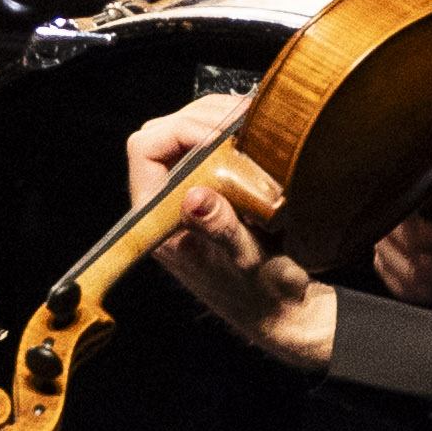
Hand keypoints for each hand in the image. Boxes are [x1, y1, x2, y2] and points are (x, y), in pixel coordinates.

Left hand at [117, 86, 326, 360]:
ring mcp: (190, 192)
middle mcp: (167, 201)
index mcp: (157, 219)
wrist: (286, 313)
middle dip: (204, 117)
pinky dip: (236, 129)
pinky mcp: (215, 187)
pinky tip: (260, 132)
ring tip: (255, 123)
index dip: (179, 131)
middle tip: (246, 122)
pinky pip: (214, 143)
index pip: (146, 150)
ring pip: (190, 131)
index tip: (221, 136)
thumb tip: (195, 198)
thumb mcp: (246, 263)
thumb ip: (221, 230)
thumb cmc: (263, 296)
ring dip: (222, 118)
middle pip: (167, 131)